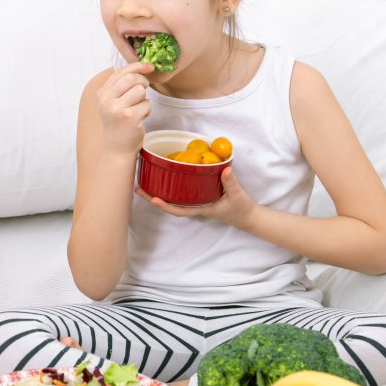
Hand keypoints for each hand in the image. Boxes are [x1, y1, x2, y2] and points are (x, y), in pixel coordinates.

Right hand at [96, 62, 154, 154]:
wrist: (116, 149)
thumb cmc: (118, 124)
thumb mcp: (112, 103)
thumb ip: (121, 86)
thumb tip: (143, 67)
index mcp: (101, 94)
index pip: (120, 72)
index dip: (137, 66)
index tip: (149, 67)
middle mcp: (106, 100)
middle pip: (131, 78)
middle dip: (142, 82)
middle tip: (144, 90)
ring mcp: (117, 109)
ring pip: (140, 91)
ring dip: (144, 99)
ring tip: (138, 109)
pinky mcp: (130, 118)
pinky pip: (147, 104)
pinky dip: (147, 110)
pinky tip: (140, 118)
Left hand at [136, 167, 255, 227]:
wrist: (247, 216)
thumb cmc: (241, 209)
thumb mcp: (237, 195)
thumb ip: (231, 182)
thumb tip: (225, 169)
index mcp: (201, 209)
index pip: (179, 211)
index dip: (165, 206)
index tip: (154, 199)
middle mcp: (195, 206)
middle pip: (171, 204)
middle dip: (154, 198)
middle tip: (138, 188)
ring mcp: (196, 203)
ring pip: (174, 199)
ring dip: (159, 192)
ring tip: (144, 184)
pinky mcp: (199, 197)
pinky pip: (182, 194)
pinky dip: (172, 188)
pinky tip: (164, 180)